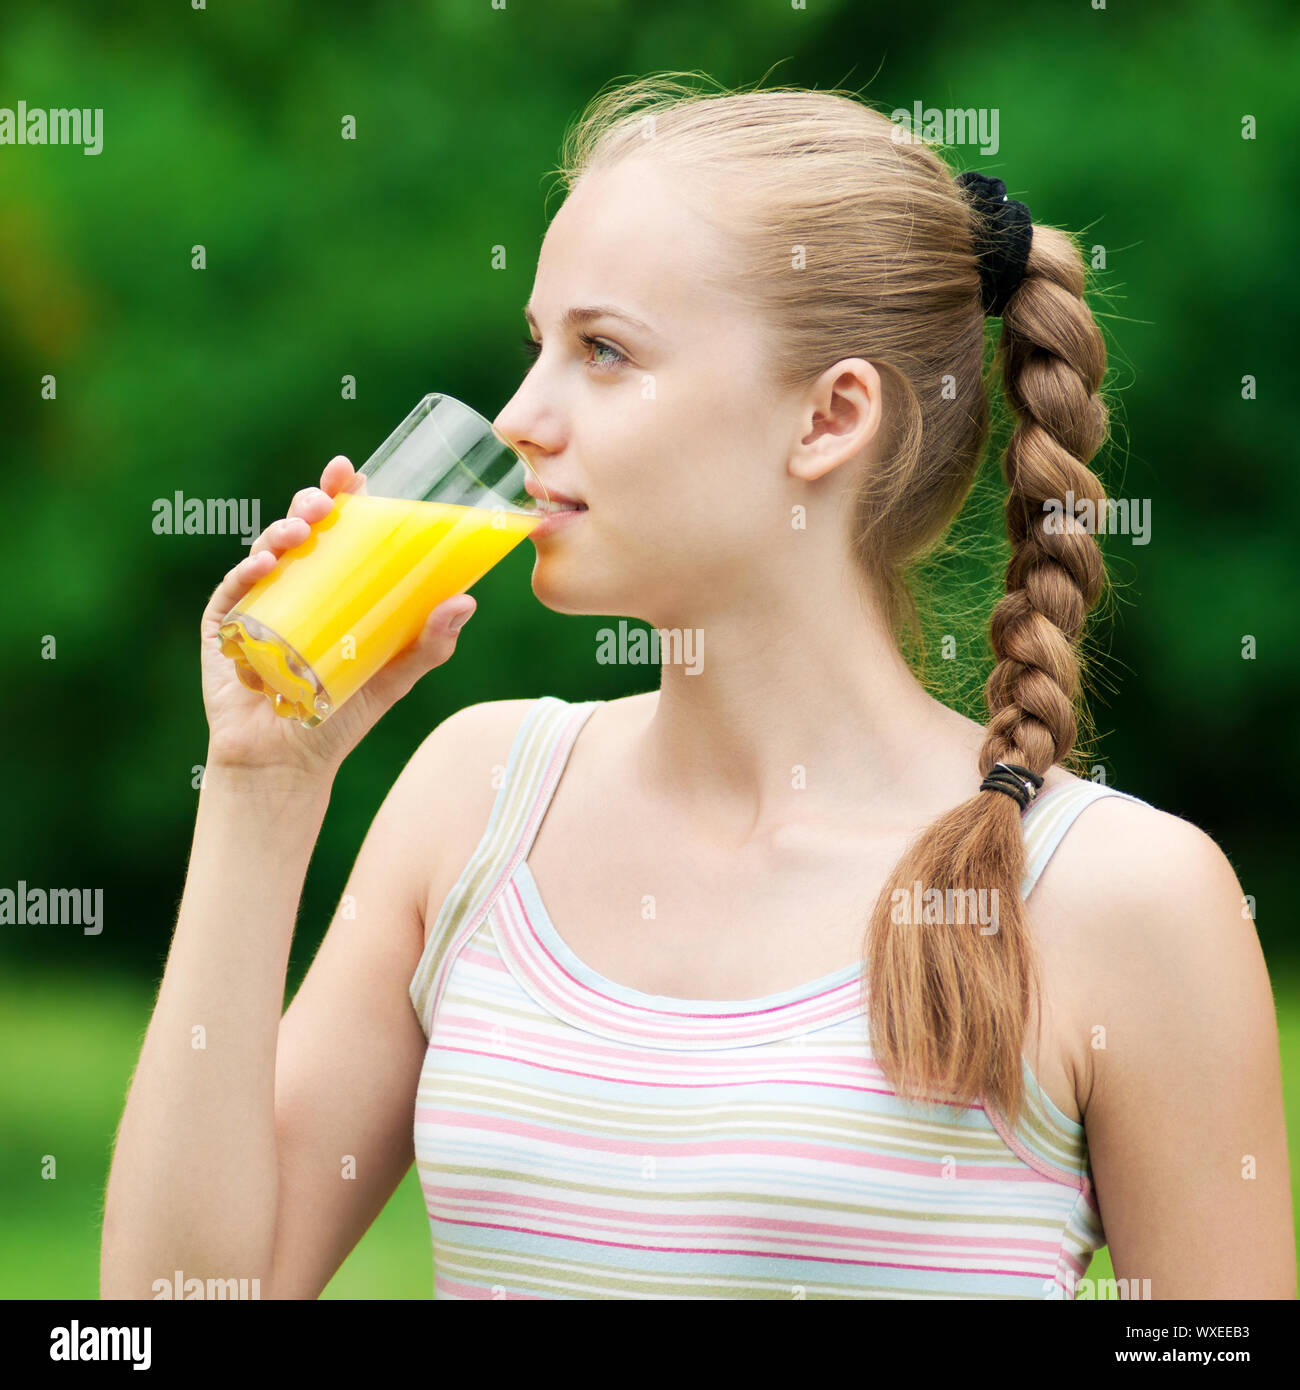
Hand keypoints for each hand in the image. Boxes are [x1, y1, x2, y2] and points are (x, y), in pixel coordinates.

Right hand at [199, 456, 475, 784]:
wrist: (288, 763)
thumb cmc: (342, 715)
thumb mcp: (395, 676)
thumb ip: (430, 643)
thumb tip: (466, 600)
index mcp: (333, 587)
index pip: (339, 531)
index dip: (344, 497)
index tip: (355, 474)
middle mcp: (294, 586)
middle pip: (300, 530)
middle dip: (311, 504)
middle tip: (326, 500)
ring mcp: (255, 603)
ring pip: (265, 550)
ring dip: (281, 530)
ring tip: (301, 528)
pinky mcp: (222, 628)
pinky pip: (233, 590)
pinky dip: (247, 572)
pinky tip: (266, 564)